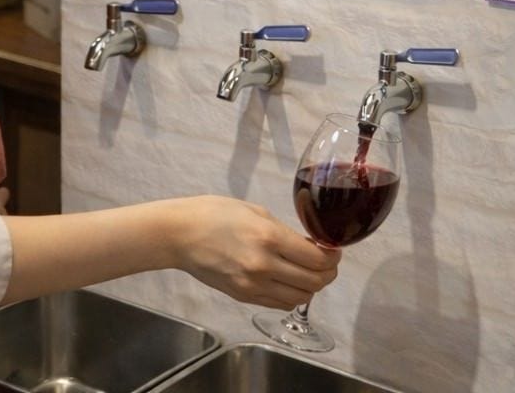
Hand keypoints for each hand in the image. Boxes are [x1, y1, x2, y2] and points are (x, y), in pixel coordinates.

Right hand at [174, 197, 340, 309]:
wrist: (180, 234)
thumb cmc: (214, 213)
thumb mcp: (254, 210)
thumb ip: (283, 230)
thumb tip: (308, 246)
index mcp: (268, 237)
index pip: (317, 258)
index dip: (333, 256)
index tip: (334, 249)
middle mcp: (264, 265)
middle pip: (314, 281)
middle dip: (327, 272)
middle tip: (326, 261)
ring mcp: (253, 285)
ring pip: (301, 297)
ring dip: (311, 286)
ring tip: (307, 271)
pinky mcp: (244, 297)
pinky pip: (281, 304)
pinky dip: (292, 295)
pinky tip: (288, 281)